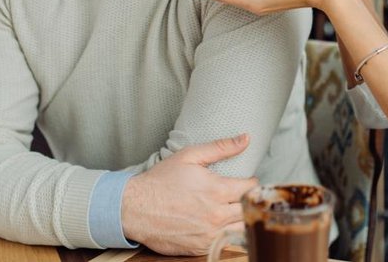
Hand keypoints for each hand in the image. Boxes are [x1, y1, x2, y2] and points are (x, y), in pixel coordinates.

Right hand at [121, 133, 257, 254]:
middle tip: (242, 195)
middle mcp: (216, 215)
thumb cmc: (161, 180)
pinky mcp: (201, 247)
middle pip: (249, 210)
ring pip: (241, 229)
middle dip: (249, 201)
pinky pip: (225, 242)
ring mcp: (209, 234)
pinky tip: (219, 223)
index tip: (247, 181)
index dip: (252, 183)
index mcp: (217, 190)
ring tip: (233, 210)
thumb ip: (220, 148)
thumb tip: (246, 139)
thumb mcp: (189, 156)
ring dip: (241, 219)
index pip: (251, 188)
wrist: (135, 208)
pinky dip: (226, 233)